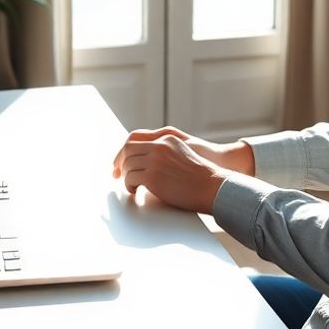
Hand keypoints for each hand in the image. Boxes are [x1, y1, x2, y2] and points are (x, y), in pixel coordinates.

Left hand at [113, 133, 230, 212]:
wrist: (213, 186)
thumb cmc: (201, 176)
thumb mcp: (183, 153)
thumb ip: (166, 152)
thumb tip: (146, 162)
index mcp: (167, 139)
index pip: (135, 137)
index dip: (125, 150)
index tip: (120, 161)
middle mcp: (159, 146)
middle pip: (127, 149)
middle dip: (119, 162)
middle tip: (116, 174)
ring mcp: (155, 161)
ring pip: (128, 166)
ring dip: (126, 177)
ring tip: (131, 186)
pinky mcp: (152, 177)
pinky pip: (130, 179)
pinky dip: (129, 186)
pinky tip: (135, 191)